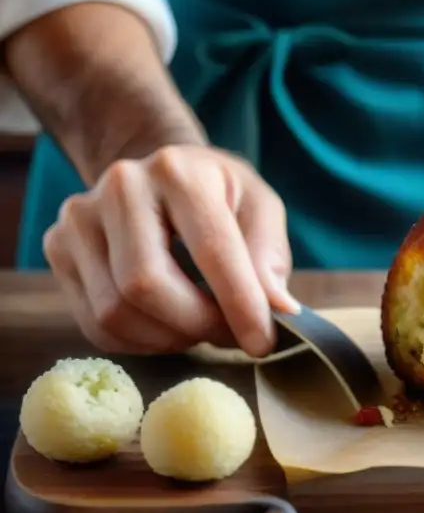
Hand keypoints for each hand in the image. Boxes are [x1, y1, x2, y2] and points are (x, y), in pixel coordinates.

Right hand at [43, 145, 299, 357]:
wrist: (159, 176)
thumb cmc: (218, 195)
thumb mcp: (259, 208)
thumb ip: (269, 256)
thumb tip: (277, 311)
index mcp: (178, 170)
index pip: (210, 250)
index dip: (239, 304)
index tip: (263, 342)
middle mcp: (120, 187)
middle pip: (146, 286)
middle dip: (197, 326)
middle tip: (231, 338)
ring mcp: (80, 218)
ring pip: (115, 311)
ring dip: (169, 339)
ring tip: (202, 328)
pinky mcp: (58, 248)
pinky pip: (95, 325)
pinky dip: (140, 342)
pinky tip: (168, 327)